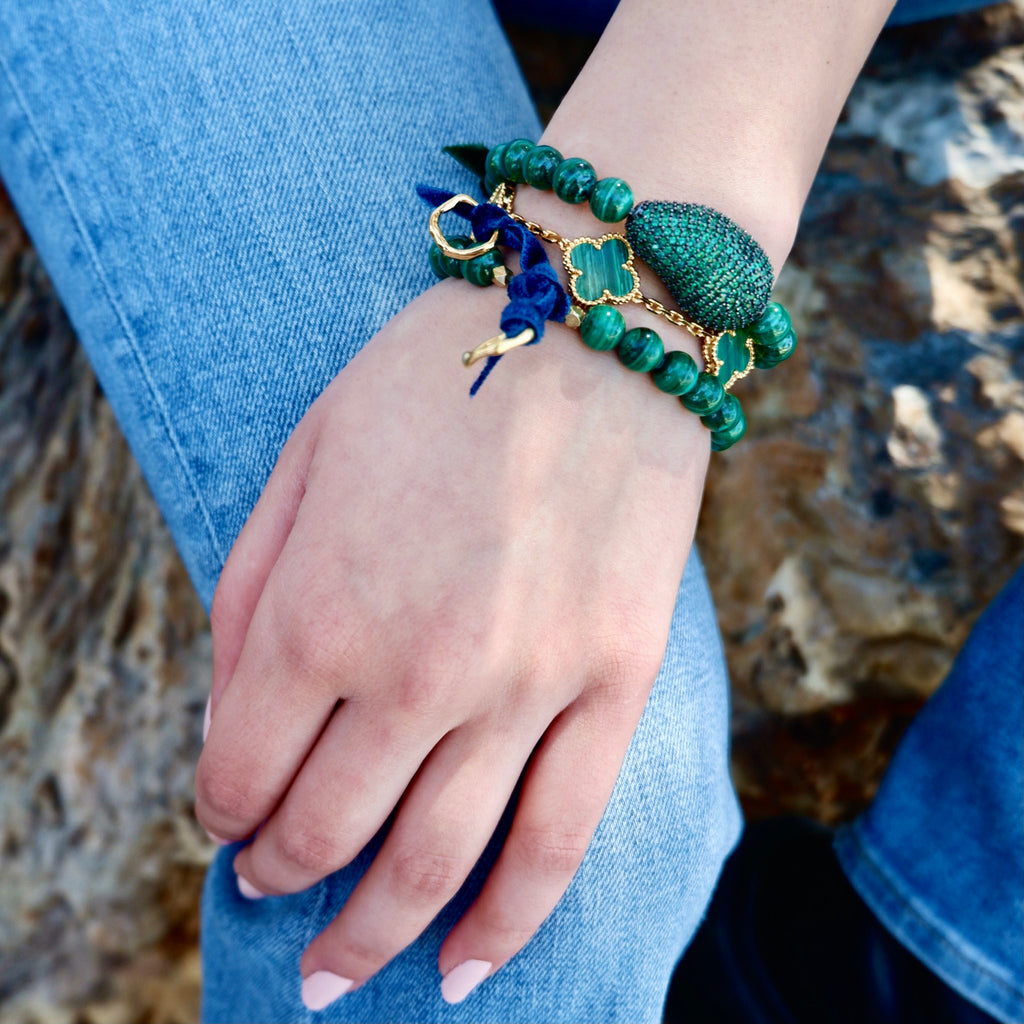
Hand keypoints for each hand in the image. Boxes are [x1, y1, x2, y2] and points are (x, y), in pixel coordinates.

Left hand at [194, 278, 708, 1004]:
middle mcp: (418, 669)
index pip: (242, 768)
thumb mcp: (303, 456)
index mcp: (321, 606)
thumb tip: (231, 718)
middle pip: (328, 833)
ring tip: (339, 974)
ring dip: (372, 934)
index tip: (226, 816)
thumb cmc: (435, 377)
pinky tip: (462, 970)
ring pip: (438, 864)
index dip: (220, 809)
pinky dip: (506, 924)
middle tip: (266, 891)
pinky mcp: (614, 683)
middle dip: (280, 877)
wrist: (593, 320)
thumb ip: (250, 593)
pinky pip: (557, 840)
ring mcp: (528, 686)